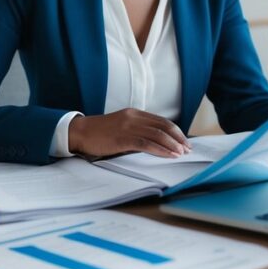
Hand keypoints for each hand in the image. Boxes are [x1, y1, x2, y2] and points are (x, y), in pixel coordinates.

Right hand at [67, 108, 191, 158]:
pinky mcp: (122, 138)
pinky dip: (160, 149)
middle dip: (178, 138)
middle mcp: (134, 117)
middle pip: (163, 126)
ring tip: (181, 153)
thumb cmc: (100, 133)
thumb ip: (137, 131)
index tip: (184, 141)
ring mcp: (128, 127)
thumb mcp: (122, 127)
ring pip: (157, 134)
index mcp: (135, 113)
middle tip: (188, 148)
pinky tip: (168, 155)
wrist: (80, 132)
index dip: (176, 131)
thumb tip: (155, 143)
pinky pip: (146, 143)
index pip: (161, 121)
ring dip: (172, 144)